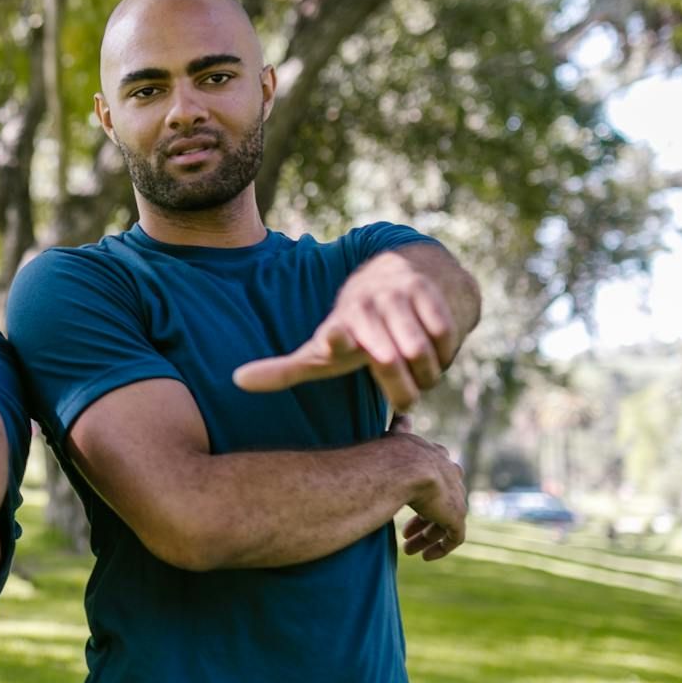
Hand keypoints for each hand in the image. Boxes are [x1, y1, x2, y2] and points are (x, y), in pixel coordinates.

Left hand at [233, 252, 456, 411]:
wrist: (402, 281)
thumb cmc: (354, 331)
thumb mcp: (320, 352)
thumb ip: (282, 371)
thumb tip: (236, 381)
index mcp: (338, 326)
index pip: (335, 334)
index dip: (336, 337)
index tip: (335, 337)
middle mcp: (364, 307)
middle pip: (389, 359)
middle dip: (401, 388)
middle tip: (405, 401)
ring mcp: (396, 296)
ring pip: (421, 352)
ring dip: (427, 374)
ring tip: (420, 378)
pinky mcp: (429, 291)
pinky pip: (445, 337)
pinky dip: (446, 354)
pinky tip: (437, 354)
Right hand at [390, 417, 465, 560]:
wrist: (406, 466)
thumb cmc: (393, 452)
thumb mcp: (397, 437)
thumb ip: (401, 428)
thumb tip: (401, 411)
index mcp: (438, 459)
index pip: (436, 478)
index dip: (421, 495)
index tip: (406, 508)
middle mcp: (451, 479)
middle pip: (442, 503)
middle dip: (424, 521)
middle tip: (406, 535)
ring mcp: (455, 499)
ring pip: (445, 523)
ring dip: (427, 537)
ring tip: (410, 550)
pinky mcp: (456, 517)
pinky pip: (453, 538)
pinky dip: (440, 548)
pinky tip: (425, 556)